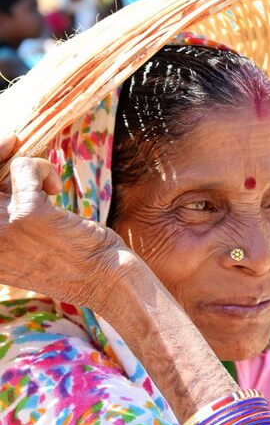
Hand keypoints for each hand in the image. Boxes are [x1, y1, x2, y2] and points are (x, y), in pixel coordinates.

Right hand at [0, 136, 128, 309]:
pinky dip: (44, 169)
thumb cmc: (71, 262)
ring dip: (26, 171)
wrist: (105, 280)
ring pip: (1, 171)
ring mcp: (1, 227)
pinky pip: (24, 167)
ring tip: (50, 190)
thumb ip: (4, 221)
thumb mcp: (21, 247)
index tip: (3, 148)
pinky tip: (57, 189)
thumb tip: (1, 169)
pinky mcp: (27, 213)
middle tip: (14, 144)